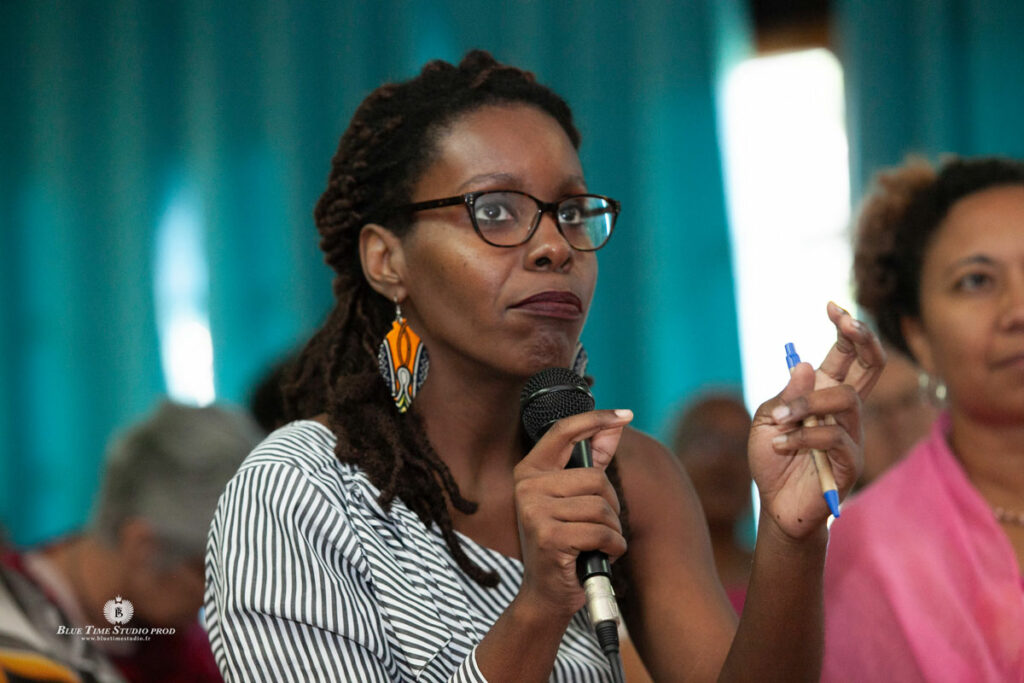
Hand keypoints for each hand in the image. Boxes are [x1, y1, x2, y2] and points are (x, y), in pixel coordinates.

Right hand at [512, 409, 631, 616]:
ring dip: (613, 530)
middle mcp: (527, 486)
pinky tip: (599, 555)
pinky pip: (601, 532)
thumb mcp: (574, 499)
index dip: (595, 419)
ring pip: (601, 507)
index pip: (563, 432)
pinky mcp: (548, 537)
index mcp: (530, 471)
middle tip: (600, 527)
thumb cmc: (564, 542)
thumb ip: (593, 462)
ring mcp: (534, 511)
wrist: (546, 593)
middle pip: (596, 478)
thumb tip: (616, 425)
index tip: (625, 414)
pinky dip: (612, 547)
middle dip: (611, 506)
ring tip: (598, 543)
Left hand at [749, 302, 885, 537]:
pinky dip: (802, 436)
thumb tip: (808, 365)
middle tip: (847, 322)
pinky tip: (781, 444)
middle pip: (871, 368)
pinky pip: (833, 436)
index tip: (833, 306)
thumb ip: (786, 395)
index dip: (846, 329)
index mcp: (824, 395)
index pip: (845, 356)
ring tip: (780, 421)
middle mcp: (844, 411)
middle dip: (863, 339)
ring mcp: (852, 435)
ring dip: (807, 404)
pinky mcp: (851, 462)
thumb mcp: (766, 421)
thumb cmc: (773, 460)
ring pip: (845, 399)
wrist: (775, 505)